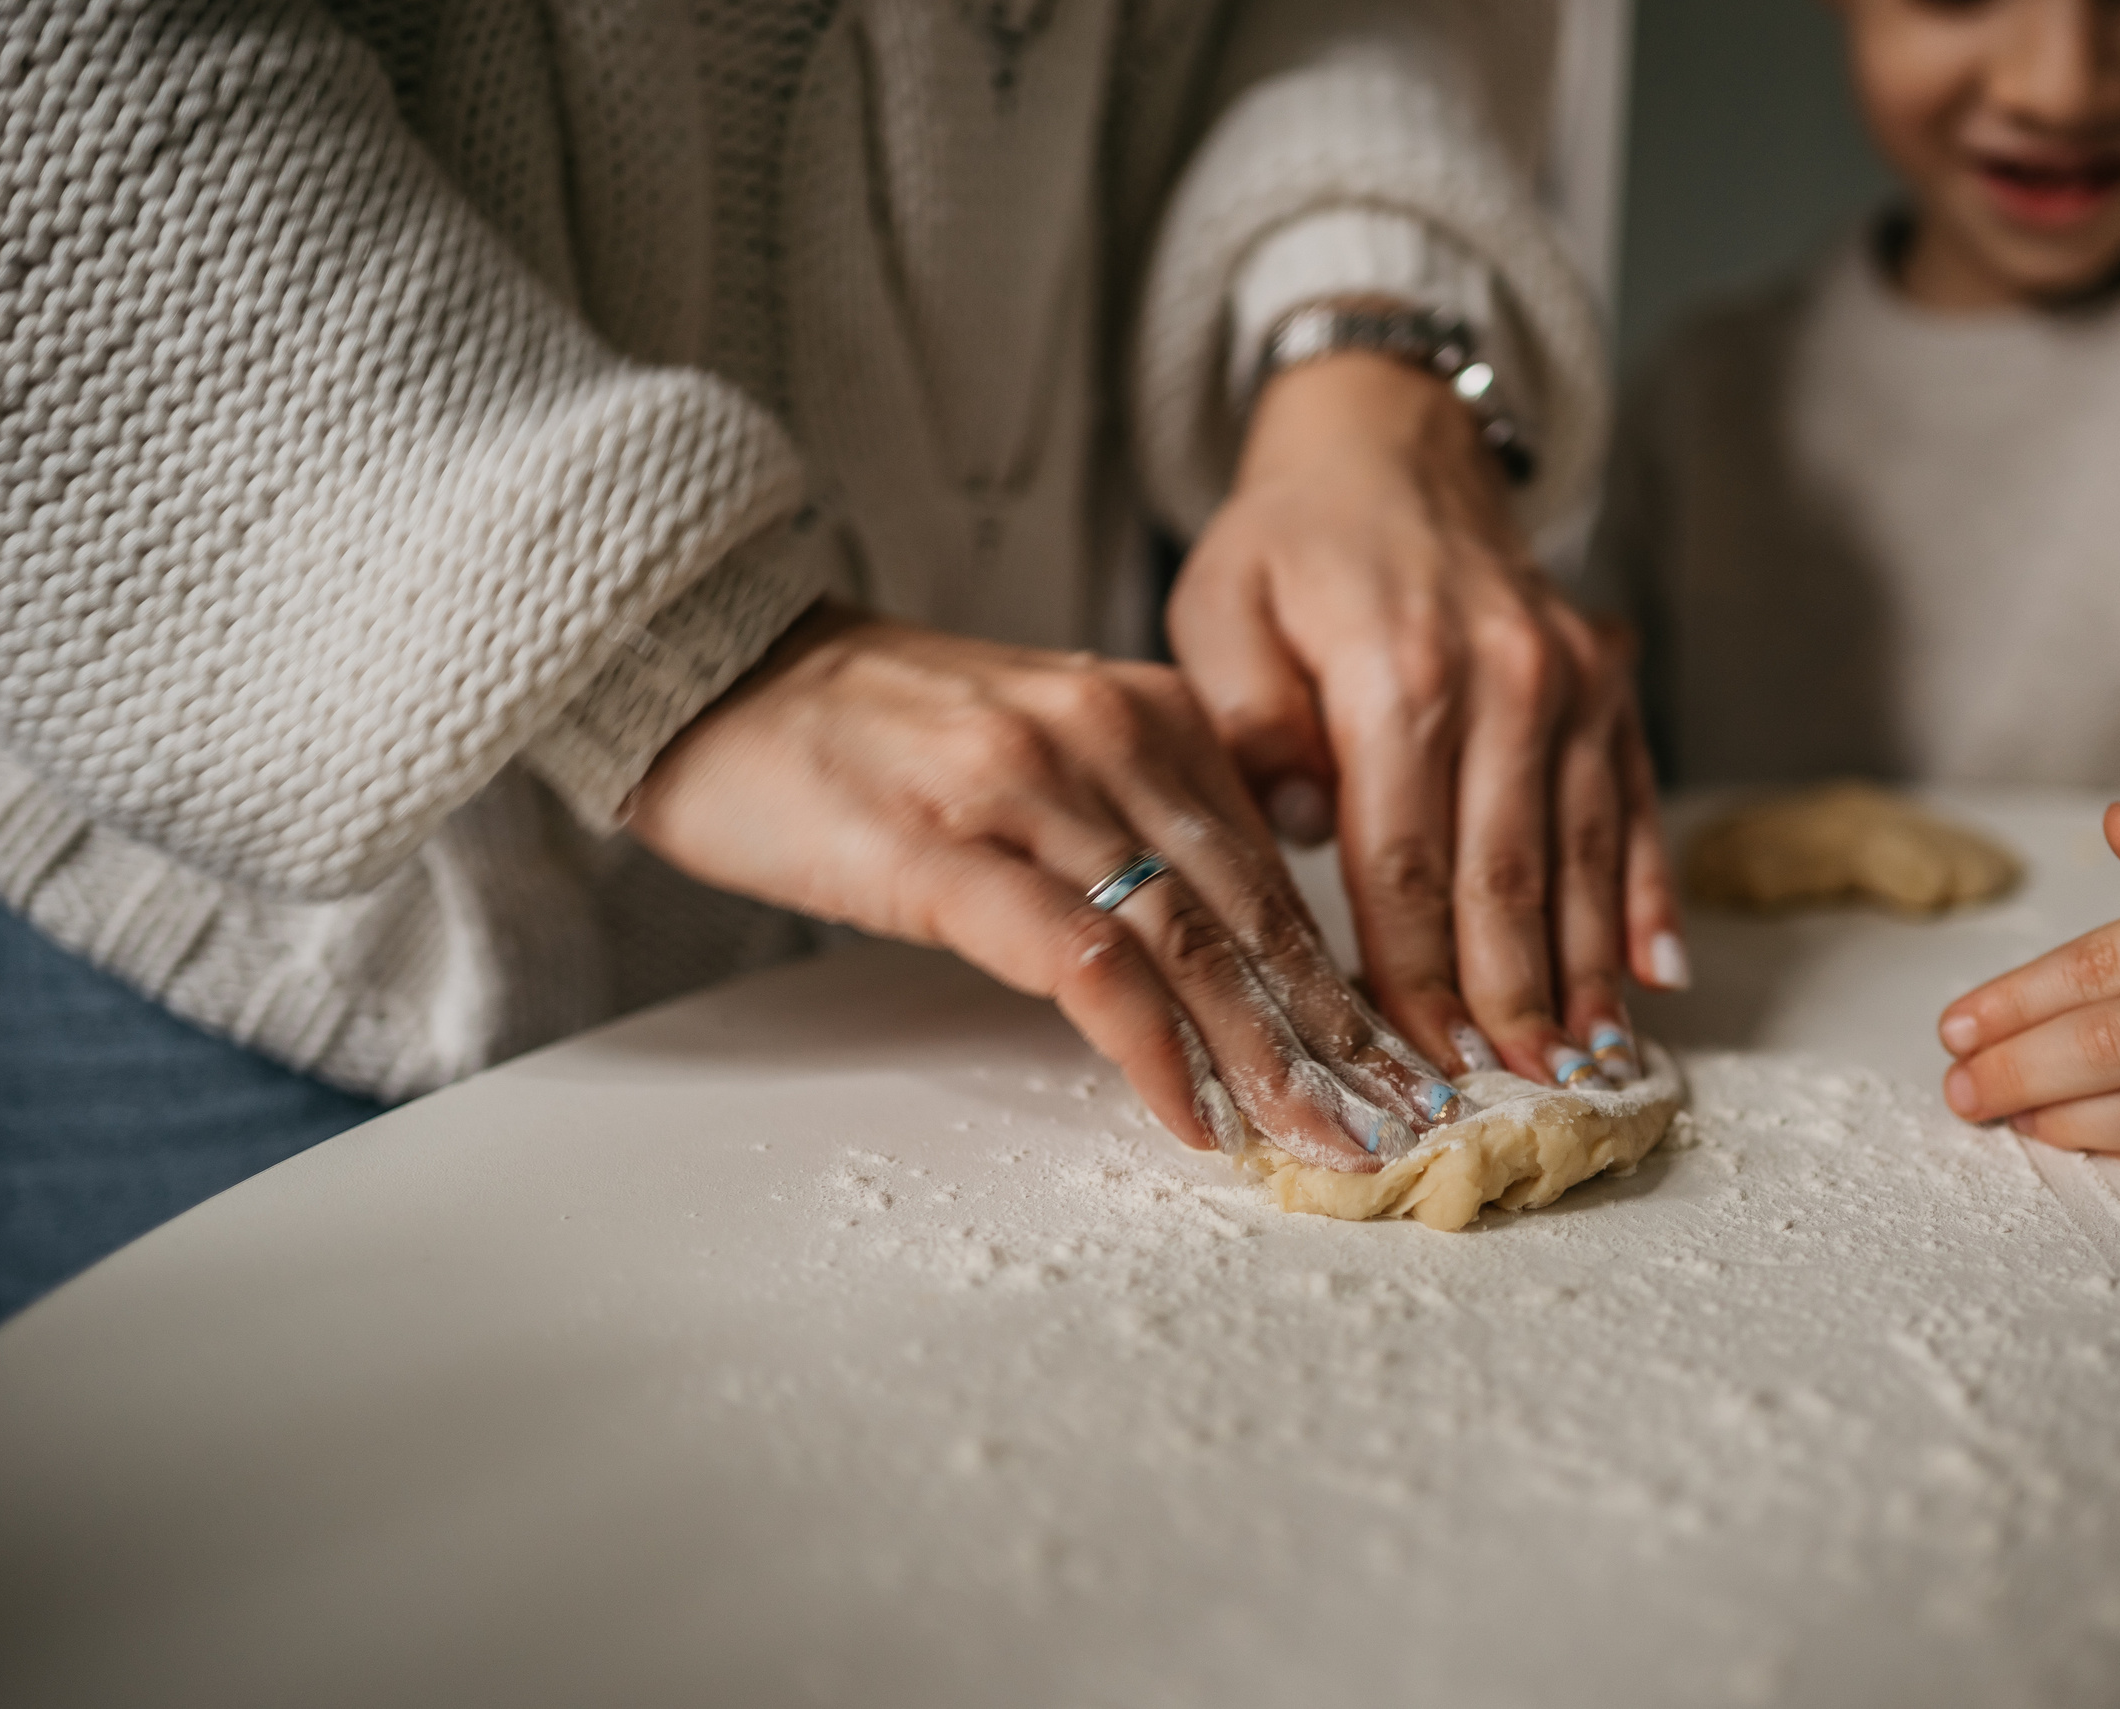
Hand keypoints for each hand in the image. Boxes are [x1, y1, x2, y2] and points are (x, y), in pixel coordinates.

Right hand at [628, 608, 1467, 1171]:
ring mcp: (1027, 791)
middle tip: (1402, 1126)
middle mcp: (1107, 738)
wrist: (716, 665)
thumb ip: (1136, 816)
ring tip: (1320, 1143)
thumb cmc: (871, 730)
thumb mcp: (1037, 743)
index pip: (1275, 866)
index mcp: (1147, 711)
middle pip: (1254, 910)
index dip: (1343, 976)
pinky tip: (1185, 1114)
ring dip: (1265, 1060)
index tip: (1396, 1062)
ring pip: (1188, 941)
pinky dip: (1146, 1047)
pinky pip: (1079, 962)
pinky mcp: (942, 852)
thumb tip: (1223, 938)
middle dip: (1337, 1035)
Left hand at [1168, 349, 1684, 1091]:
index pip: (1406, 861)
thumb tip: (1296, 830)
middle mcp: (1506, 678)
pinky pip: (1636, 804)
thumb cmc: (1291, 542)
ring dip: (1588, 968)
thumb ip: (1245, 723)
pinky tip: (1659, 975)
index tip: (1418, 1062)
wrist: (1391, 442)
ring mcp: (1572, 681)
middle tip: (1514, 1097)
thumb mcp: (1219, 607)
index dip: (1415, 974)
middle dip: (1510, 998)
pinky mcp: (1610, 684)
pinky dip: (1647, 894)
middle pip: (1507, 874)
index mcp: (1399, 672)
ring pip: (1583, 853)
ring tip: (1588, 1066)